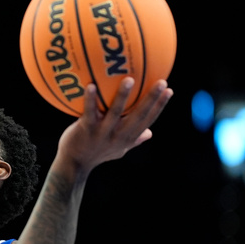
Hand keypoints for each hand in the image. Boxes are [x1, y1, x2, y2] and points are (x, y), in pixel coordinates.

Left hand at [58, 77, 173, 173]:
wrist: (75, 164)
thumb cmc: (97, 153)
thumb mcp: (119, 149)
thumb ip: (134, 140)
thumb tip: (150, 133)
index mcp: (128, 138)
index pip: (148, 120)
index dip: (160, 106)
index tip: (169, 90)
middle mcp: (118, 135)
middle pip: (139, 115)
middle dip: (152, 99)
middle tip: (162, 82)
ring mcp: (102, 133)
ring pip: (115, 112)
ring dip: (123, 96)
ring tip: (129, 79)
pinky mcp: (86, 129)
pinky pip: (89, 112)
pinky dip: (89, 99)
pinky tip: (90, 85)